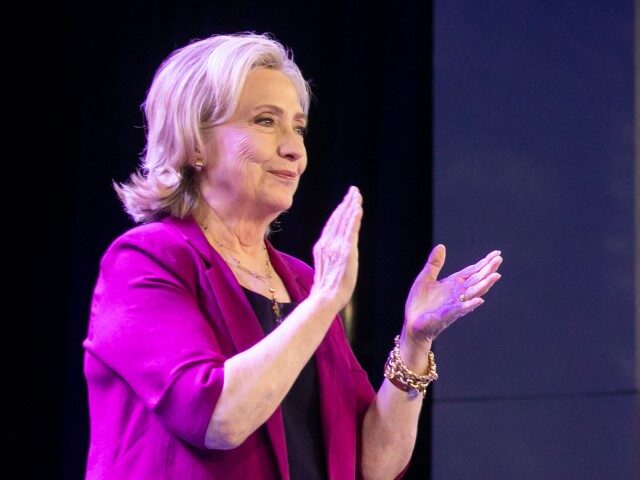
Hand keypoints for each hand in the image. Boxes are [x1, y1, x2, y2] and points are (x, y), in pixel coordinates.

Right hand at [310, 186, 362, 311]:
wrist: (325, 297)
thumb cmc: (327, 288)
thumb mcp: (325, 266)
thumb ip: (329, 254)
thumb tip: (333, 249)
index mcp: (322, 246)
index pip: (332, 223)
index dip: (340, 210)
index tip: (346, 201)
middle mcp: (327, 243)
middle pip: (338, 218)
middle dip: (346, 203)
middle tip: (354, 191)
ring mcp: (336, 246)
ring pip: (344, 222)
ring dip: (351, 206)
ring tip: (357, 195)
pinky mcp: (345, 251)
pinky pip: (350, 231)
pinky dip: (354, 219)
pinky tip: (357, 209)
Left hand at [402, 245, 501, 345]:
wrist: (412, 323)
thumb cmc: (420, 303)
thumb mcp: (425, 278)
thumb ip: (434, 264)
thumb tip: (441, 246)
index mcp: (454, 284)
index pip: (472, 271)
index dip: (484, 263)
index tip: (497, 254)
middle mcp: (458, 293)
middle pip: (476, 280)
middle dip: (487, 270)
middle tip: (499, 259)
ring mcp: (454, 304)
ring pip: (472, 293)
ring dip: (484, 285)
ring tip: (495, 276)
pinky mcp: (446, 315)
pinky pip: (460, 309)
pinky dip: (469, 305)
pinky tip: (479, 300)